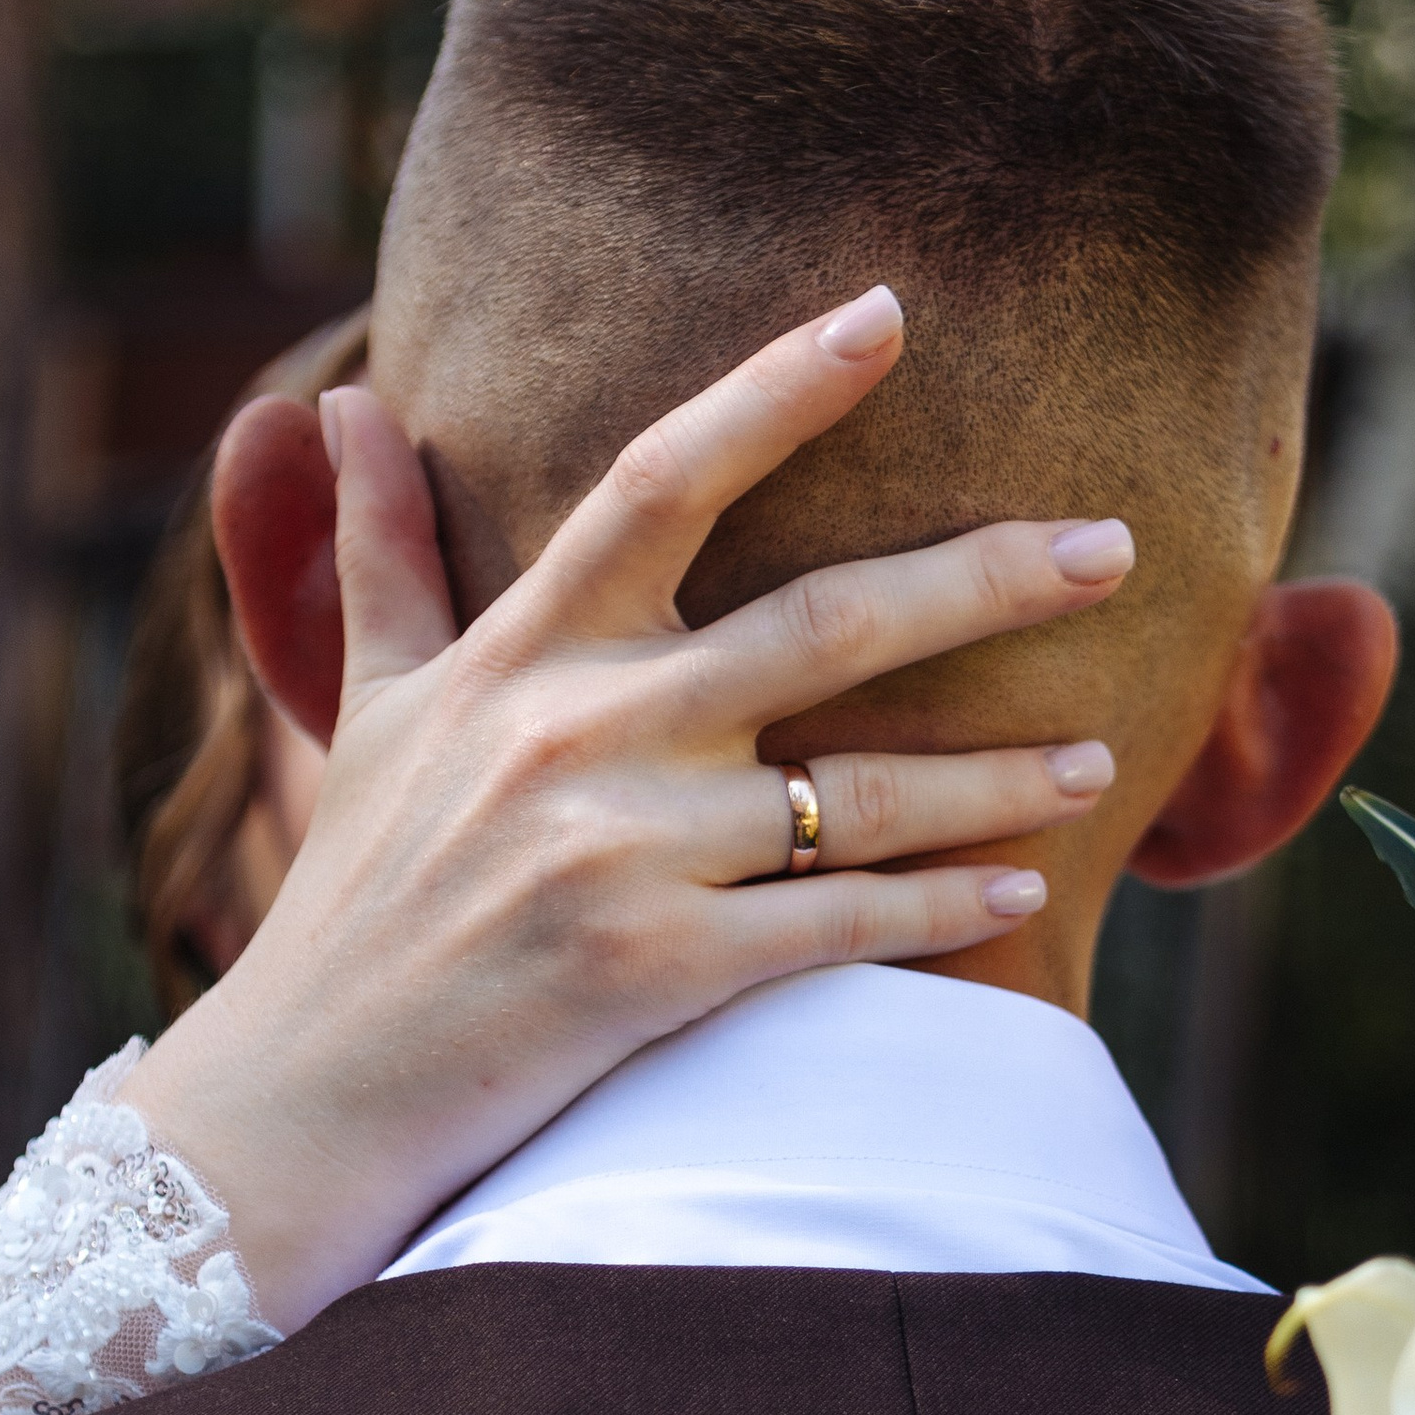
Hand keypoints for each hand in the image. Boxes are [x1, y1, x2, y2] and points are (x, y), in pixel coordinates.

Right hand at [121, 287, 1133, 1326]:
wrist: (298, 1100)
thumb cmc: (352, 902)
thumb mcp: (363, 711)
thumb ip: (382, 556)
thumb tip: (342, 408)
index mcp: (520, 650)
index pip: (663, 477)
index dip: (778, 387)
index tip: (889, 314)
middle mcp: (576, 731)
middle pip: (822, 621)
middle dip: (987, 577)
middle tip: (1116, 546)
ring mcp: (618, 852)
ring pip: (859, 791)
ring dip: (999, 774)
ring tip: (1097, 757)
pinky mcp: (650, 973)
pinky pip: (838, 925)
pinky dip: (942, 909)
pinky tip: (1025, 890)